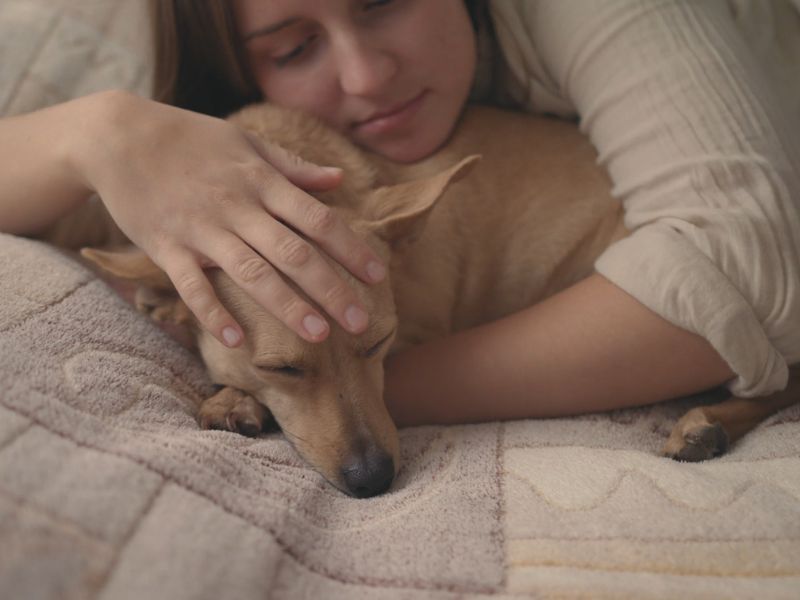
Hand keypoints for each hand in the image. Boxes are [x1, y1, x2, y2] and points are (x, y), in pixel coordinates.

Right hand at [74, 91, 385, 345]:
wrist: (118, 135)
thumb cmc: (191, 139)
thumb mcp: (246, 142)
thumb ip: (293, 167)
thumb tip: (339, 180)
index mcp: (262, 181)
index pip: (318, 220)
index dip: (351, 249)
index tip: (377, 277)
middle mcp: (238, 206)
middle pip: (294, 253)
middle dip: (331, 290)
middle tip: (360, 324)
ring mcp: (202, 229)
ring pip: (252, 273)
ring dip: (288, 306)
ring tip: (319, 337)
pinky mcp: (166, 247)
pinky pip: (193, 285)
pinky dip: (214, 313)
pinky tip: (238, 341)